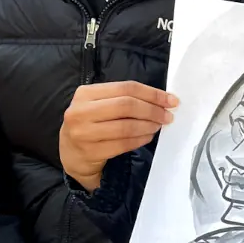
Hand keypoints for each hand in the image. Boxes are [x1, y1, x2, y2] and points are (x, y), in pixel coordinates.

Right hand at [59, 81, 177, 191]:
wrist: (71, 154)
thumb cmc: (91, 124)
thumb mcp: (100, 105)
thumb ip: (124, 99)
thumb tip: (163, 100)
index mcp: (85, 94)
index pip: (126, 88)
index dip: (152, 93)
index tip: (171, 100)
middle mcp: (81, 111)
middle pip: (126, 105)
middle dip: (153, 110)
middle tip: (167, 116)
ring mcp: (83, 133)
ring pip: (126, 126)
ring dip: (148, 126)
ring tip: (158, 126)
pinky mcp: (90, 152)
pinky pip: (123, 144)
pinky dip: (140, 139)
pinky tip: (147, 137)